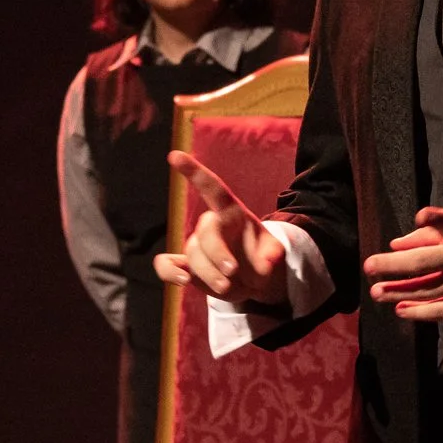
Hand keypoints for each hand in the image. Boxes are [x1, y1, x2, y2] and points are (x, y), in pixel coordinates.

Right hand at [150, 150, 290, 307]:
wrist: (256, 283)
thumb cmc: (264, 260)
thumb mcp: (275, 254)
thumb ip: (273, 256)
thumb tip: (265, 265)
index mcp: (232, 214)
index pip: (213, 189)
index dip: (194, 172)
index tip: (175, 156)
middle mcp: (211, 226)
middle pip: (206, 231)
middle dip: (217, 252)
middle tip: (233, 271)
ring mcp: (197, 246)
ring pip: (192, 254)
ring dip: (208, 273)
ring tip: (226, 286)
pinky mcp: (186, 266)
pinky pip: (166, 264)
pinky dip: (170, 272)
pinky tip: (183, 280)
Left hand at [363, 206, 442, 319]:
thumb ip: (438, 232)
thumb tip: (397, 242)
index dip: (434, 220)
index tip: (415, 221)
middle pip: (426, 261)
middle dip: (394, 264)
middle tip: (369, 266)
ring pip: (429, 289)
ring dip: (399, 291)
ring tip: (376, 292)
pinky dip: (420, 312)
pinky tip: (401, 310)